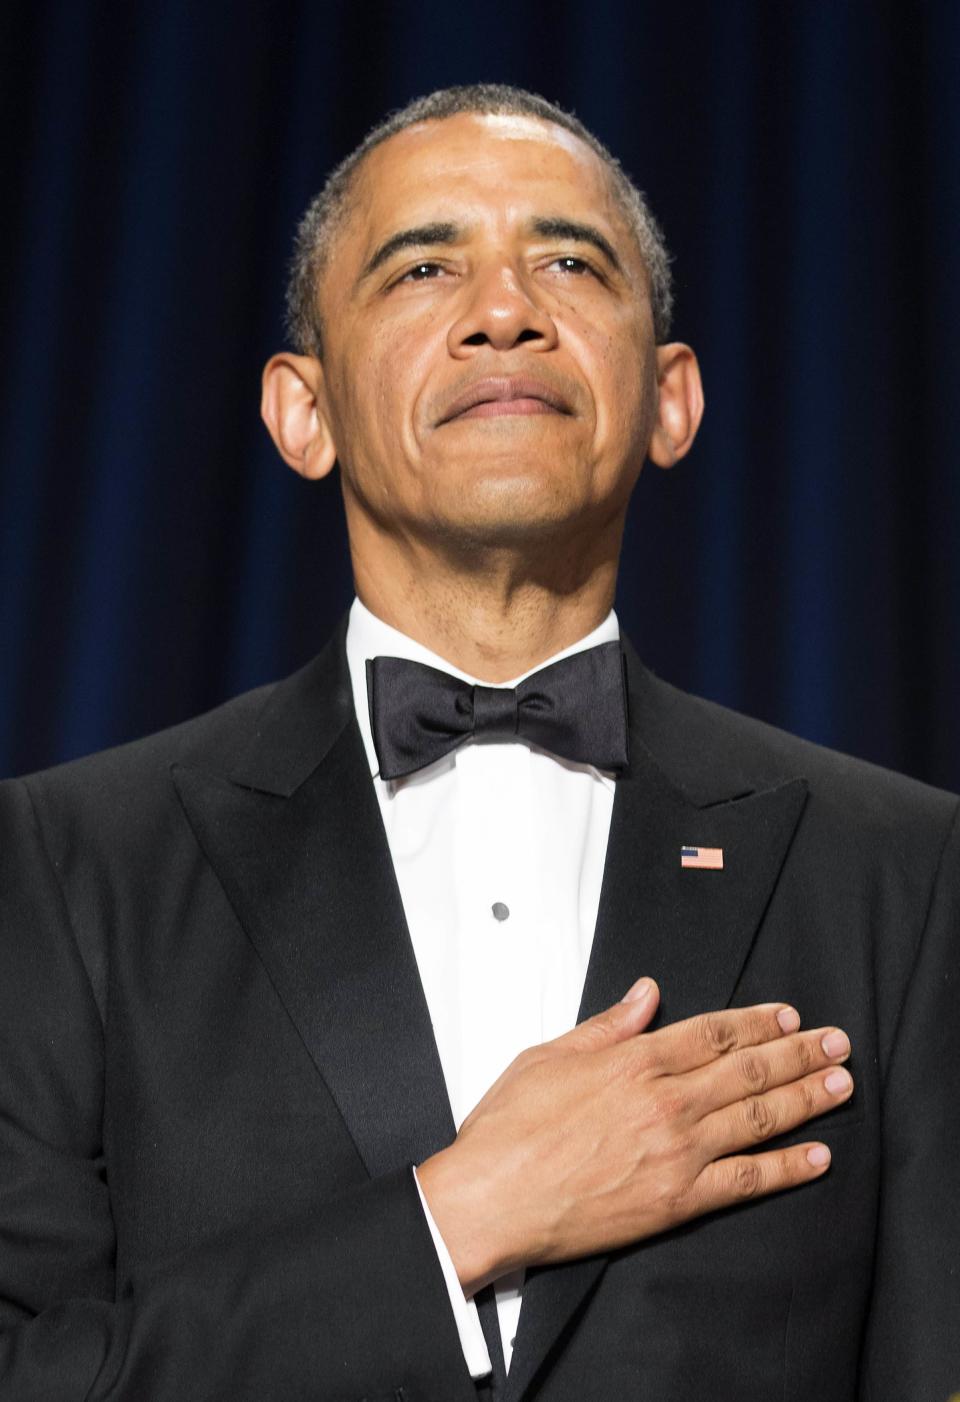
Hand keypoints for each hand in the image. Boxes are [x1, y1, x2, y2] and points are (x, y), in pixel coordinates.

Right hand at [417, 979, 852, 1294]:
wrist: (493, 1198)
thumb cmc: (510, 1130)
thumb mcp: (549, 1056)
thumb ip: (607, 1026)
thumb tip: (645, 994)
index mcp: (633, 1062)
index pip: (712, 1033)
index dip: (756, 1022)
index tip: (787, 1016)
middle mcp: (664, 1102)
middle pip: (747, 1070)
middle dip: (798, 1052)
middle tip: (836, 1042)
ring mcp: (676, 1152)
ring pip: (757, 1118)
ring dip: (806, 1097)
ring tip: (841, 1083)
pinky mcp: (677, 1199)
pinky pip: (746, 1181)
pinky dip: (787, 1168)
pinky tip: (817, 1156)